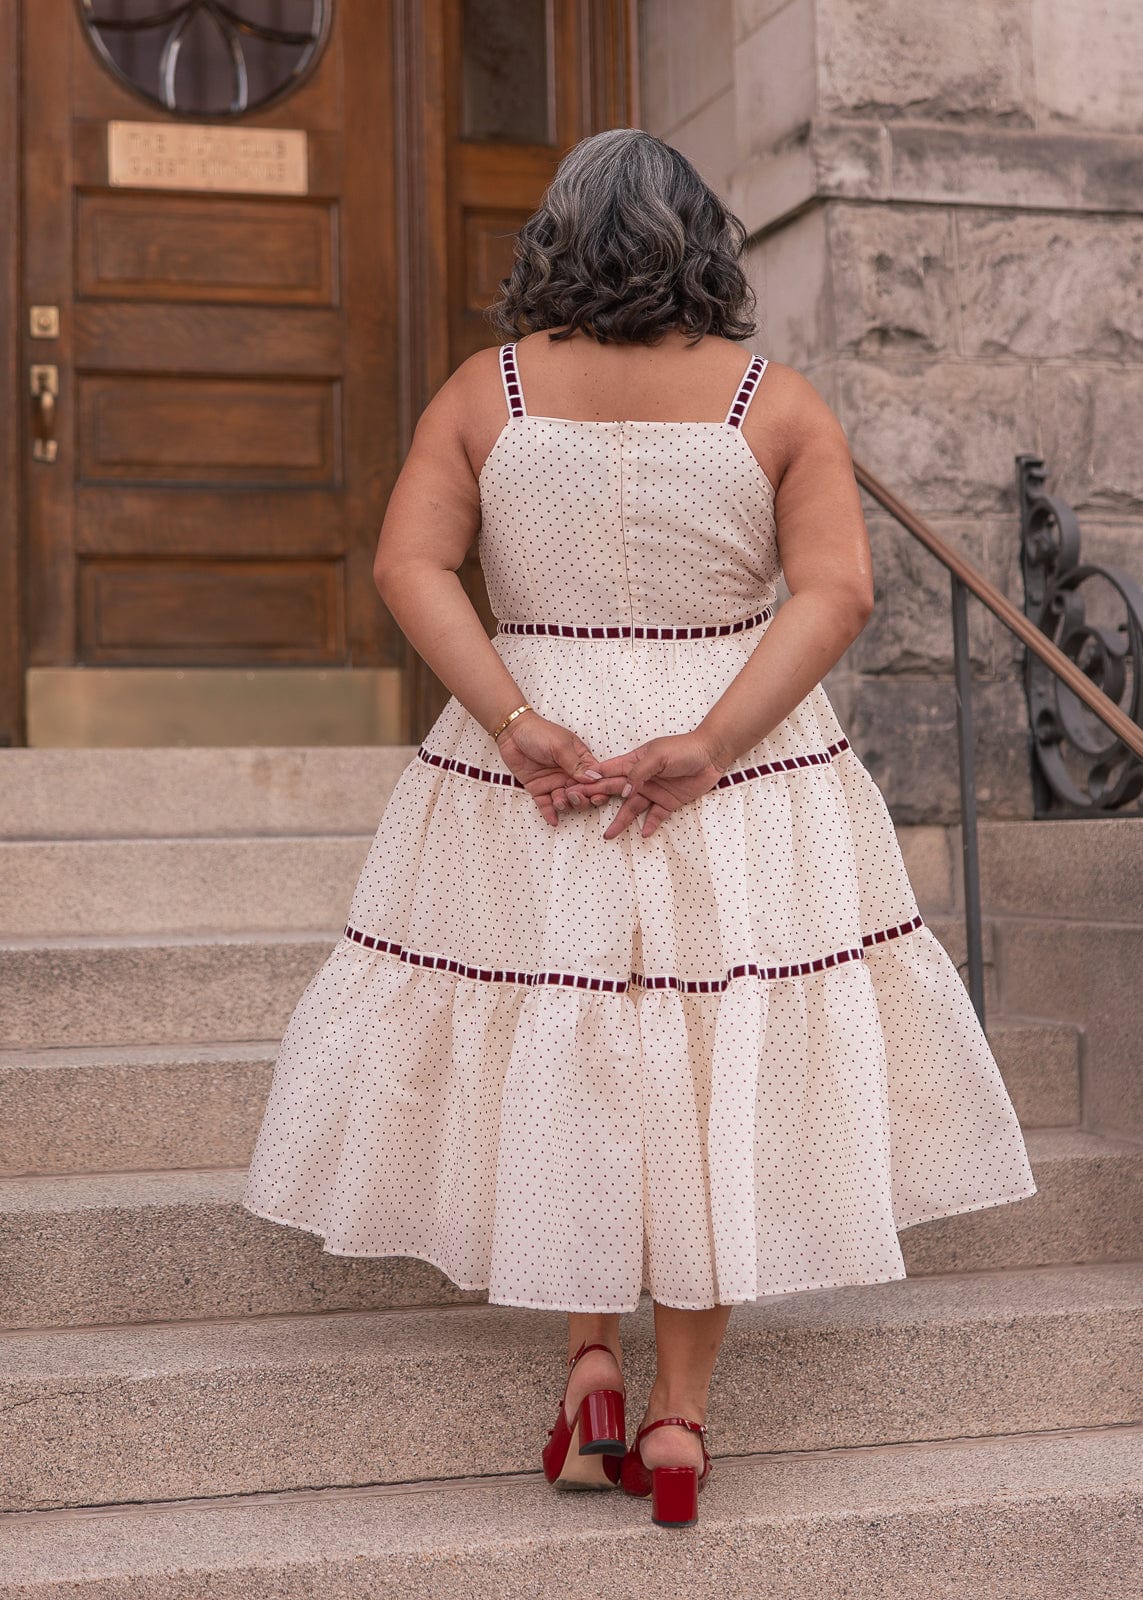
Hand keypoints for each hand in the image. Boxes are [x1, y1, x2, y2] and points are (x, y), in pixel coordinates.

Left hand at [494, 710, 604, 826]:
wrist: (512, 733)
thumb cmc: (540, 733)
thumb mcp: (560, 746)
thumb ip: (576, 764)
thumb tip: (594, 779)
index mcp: (580, 760)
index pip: (595, 779)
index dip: (598, 789)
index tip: (596, 795)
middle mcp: (569, 774)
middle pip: (583, 794)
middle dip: (581, 799)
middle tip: (573, 795)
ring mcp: (554, 782)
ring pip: (566, 801)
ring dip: (565, 805)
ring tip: (559, 800)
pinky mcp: (539, 788)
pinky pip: (546, 805)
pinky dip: (550, 814)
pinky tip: (553, 820)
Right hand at [563, 731, 729, 838]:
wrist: (711, 755)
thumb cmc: (683, 749)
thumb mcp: (657, 756)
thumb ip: (638, 773)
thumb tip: (624, 791)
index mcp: (634, 762)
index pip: (608, 772)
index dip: (591, 779)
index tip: (573, 787)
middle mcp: (640, 778)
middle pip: (614, 791)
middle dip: (597, 799)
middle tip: (579, 809)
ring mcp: (653, 791)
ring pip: (632, 808)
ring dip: (621, 820)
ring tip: (608, 835)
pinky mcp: (668, 802)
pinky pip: (655, 816)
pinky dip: (649, 825)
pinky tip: (643, 833)